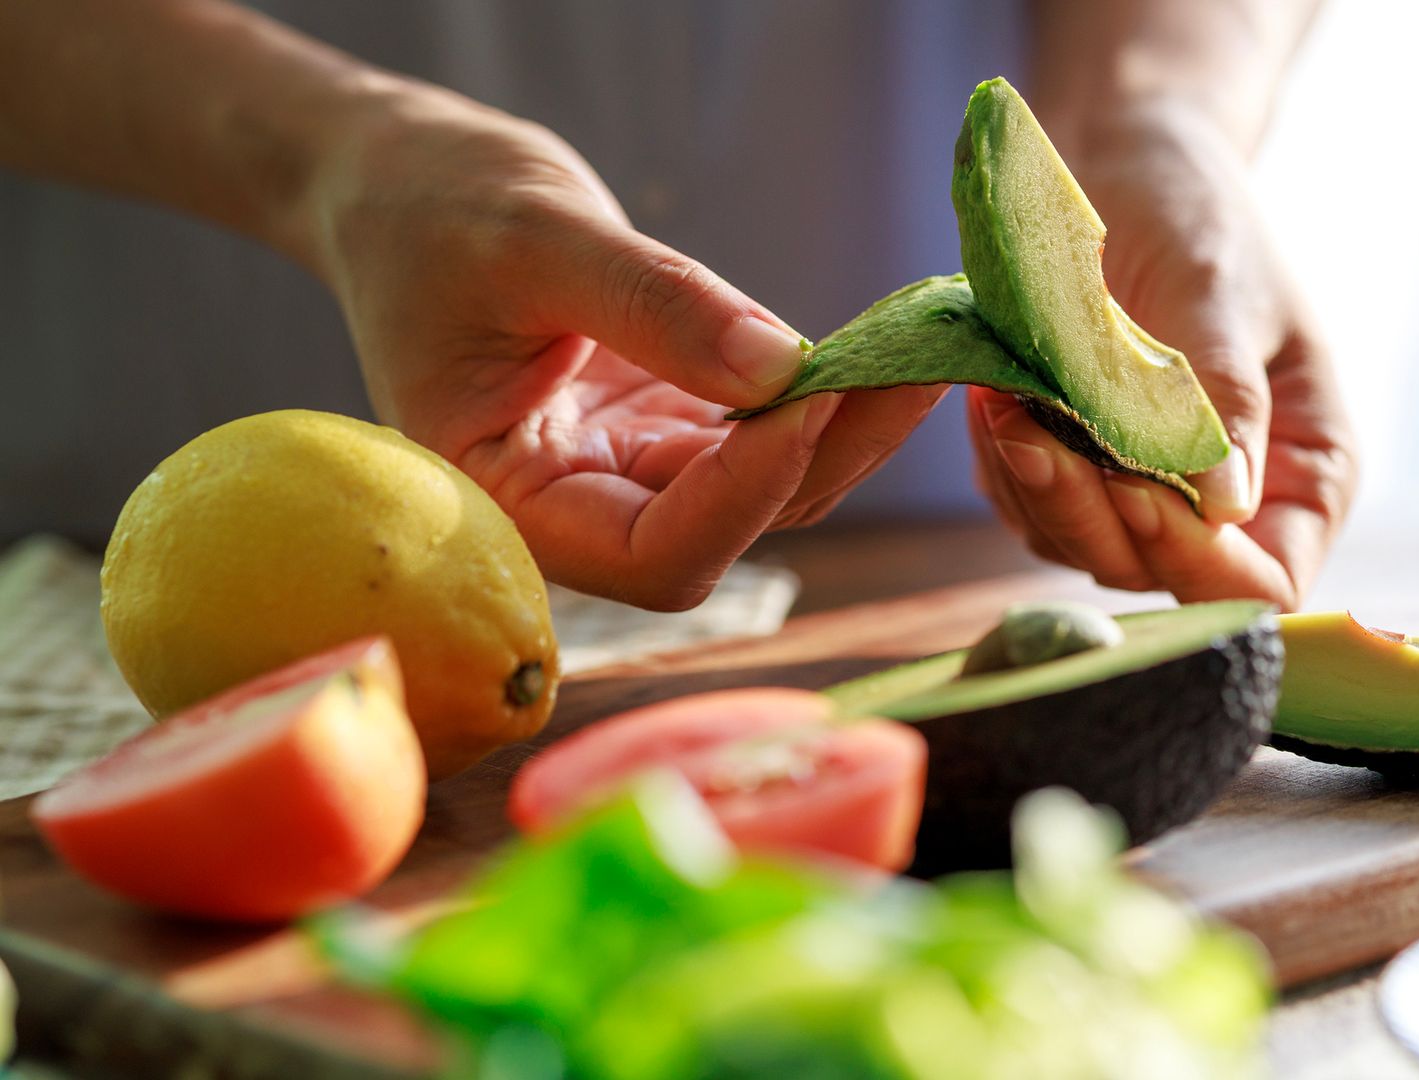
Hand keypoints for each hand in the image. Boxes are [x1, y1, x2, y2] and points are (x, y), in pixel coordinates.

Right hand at [302, 86, 942, 608]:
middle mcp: (580, 505)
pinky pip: (767, 428)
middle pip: (731, 525)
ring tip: (926, 348)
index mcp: (511, 501)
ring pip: (769, 483)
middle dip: (826, 453)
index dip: (743, 497)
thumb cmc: (429, 209)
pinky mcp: (672, 422)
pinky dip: (831, 391)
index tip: (815, 397)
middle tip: (916, 365)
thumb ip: (654, 306)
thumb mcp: (534, 240)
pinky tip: (889, 345)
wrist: (400, 184)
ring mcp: (632, 466)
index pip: (652, 554)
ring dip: (852, 425)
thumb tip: (780, 368)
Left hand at [967, 103, 1356, 608]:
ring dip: (1040, 493)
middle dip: (1097, 520)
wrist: (1130, 166)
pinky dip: (1012, 470)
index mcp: (1304, 469)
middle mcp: (1230, 504)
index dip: (1202, 565)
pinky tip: (994, 403)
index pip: (1266, 581)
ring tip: (1005, 407)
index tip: (1139, 493)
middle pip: (1165, 581)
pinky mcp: (1080, 474)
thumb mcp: (1221, 293)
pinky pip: (1037, 512)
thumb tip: (1227, 505)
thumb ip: (1225, 398)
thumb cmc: (1200, 214)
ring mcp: (1152, 495)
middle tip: (1037, 438)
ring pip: (1089, 552)